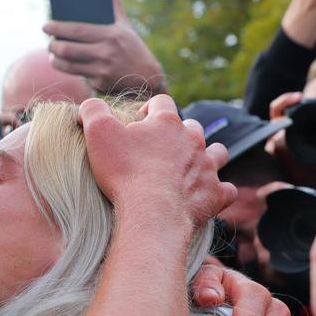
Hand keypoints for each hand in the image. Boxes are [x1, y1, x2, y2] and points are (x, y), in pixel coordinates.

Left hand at [43, 0, 165, 95]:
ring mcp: (102, 69)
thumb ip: (116, 6)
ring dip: (55, 60)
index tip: (46, 26)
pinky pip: (78, 75)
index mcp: (110, 34)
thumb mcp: (125, 26)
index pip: (77, 30)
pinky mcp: (100, 83)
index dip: (58, 28)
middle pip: (68, 49)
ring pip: (68, 65)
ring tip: (52, 55)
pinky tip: (64, 64)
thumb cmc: (133, 48)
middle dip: (52, 46)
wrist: (148, 77)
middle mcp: (105, 52)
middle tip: (49, 43)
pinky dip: (68, 69)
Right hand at [79, 95, 235, 230]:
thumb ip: (93, 111)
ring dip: (206, 156)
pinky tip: (205, 195)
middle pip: (192, 127)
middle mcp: (193, 140)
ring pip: (217, 152)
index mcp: (167, 123)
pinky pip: (225, 189)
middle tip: (159, 151)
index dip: (149, 109)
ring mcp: (208, 167)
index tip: (138, 123)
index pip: (161, 102)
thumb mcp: (98, 133)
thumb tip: (89, 104)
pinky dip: (217, 191)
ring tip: (190, 167)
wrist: (151, 212)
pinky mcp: (215, 193)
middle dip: (178, 135)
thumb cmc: (124, 172)